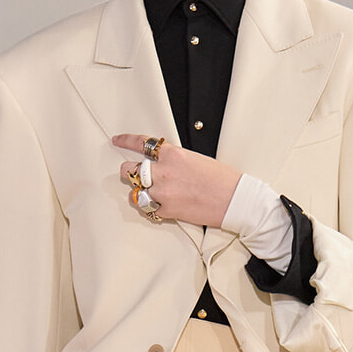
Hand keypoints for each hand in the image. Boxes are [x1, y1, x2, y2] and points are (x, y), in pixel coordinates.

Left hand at [113, 134, 239, 228]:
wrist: (234, 199)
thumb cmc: (222, 179)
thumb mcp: (196, 158)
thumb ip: (175, 160)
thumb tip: (163, 164)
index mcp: (173, 154)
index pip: (141, 143)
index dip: (126, 141)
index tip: (117, 140)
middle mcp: (164, 172)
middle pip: (130, 170)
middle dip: (130, 172)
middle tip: (134, 174)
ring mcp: (163, 193)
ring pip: (134, 192)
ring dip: (138, 192)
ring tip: (147, 192)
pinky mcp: (168, 210)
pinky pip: (148, 209)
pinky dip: (150, 207)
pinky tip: (158, 205)